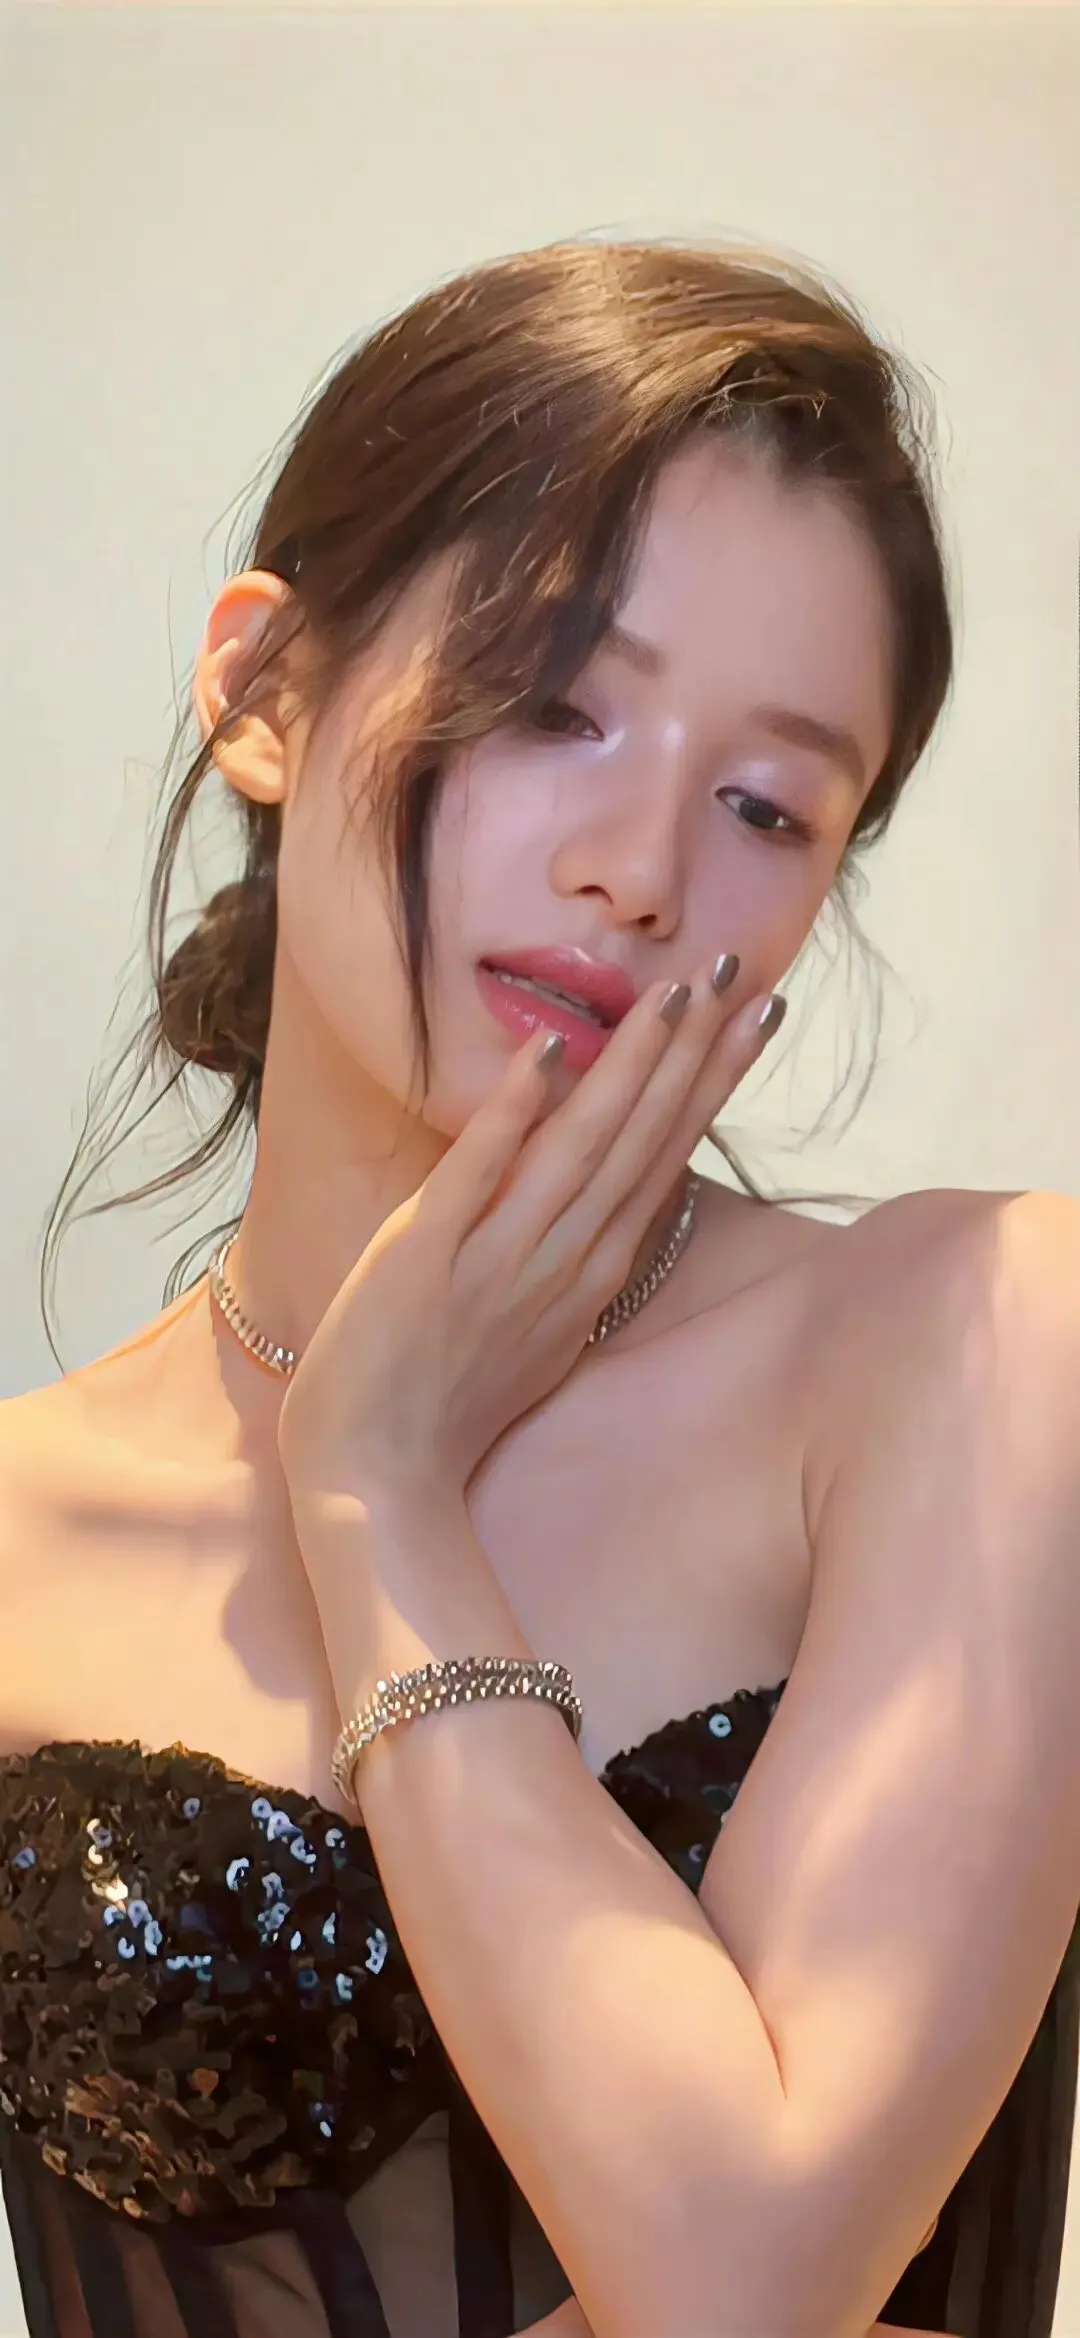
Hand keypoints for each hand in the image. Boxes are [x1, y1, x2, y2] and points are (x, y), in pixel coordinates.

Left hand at [277, 961, 783, 1499]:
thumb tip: (605, 1187)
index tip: (757, 1010)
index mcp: (591, 1269)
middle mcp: (564, 1258)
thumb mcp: (537, 1327)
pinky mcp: (428, 1259)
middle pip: (645, 1138)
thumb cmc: (447, 1406)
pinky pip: (478, 1176)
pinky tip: (546, 1051)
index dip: (714, 1077)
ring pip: (583, 1148)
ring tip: (674, 993)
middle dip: (696, 1050)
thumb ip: (570, 1253)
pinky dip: (513, 1113)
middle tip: (740, 968)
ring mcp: (500, 1259)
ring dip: (631, 1067)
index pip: (669, 1153)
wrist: (376, 1480)